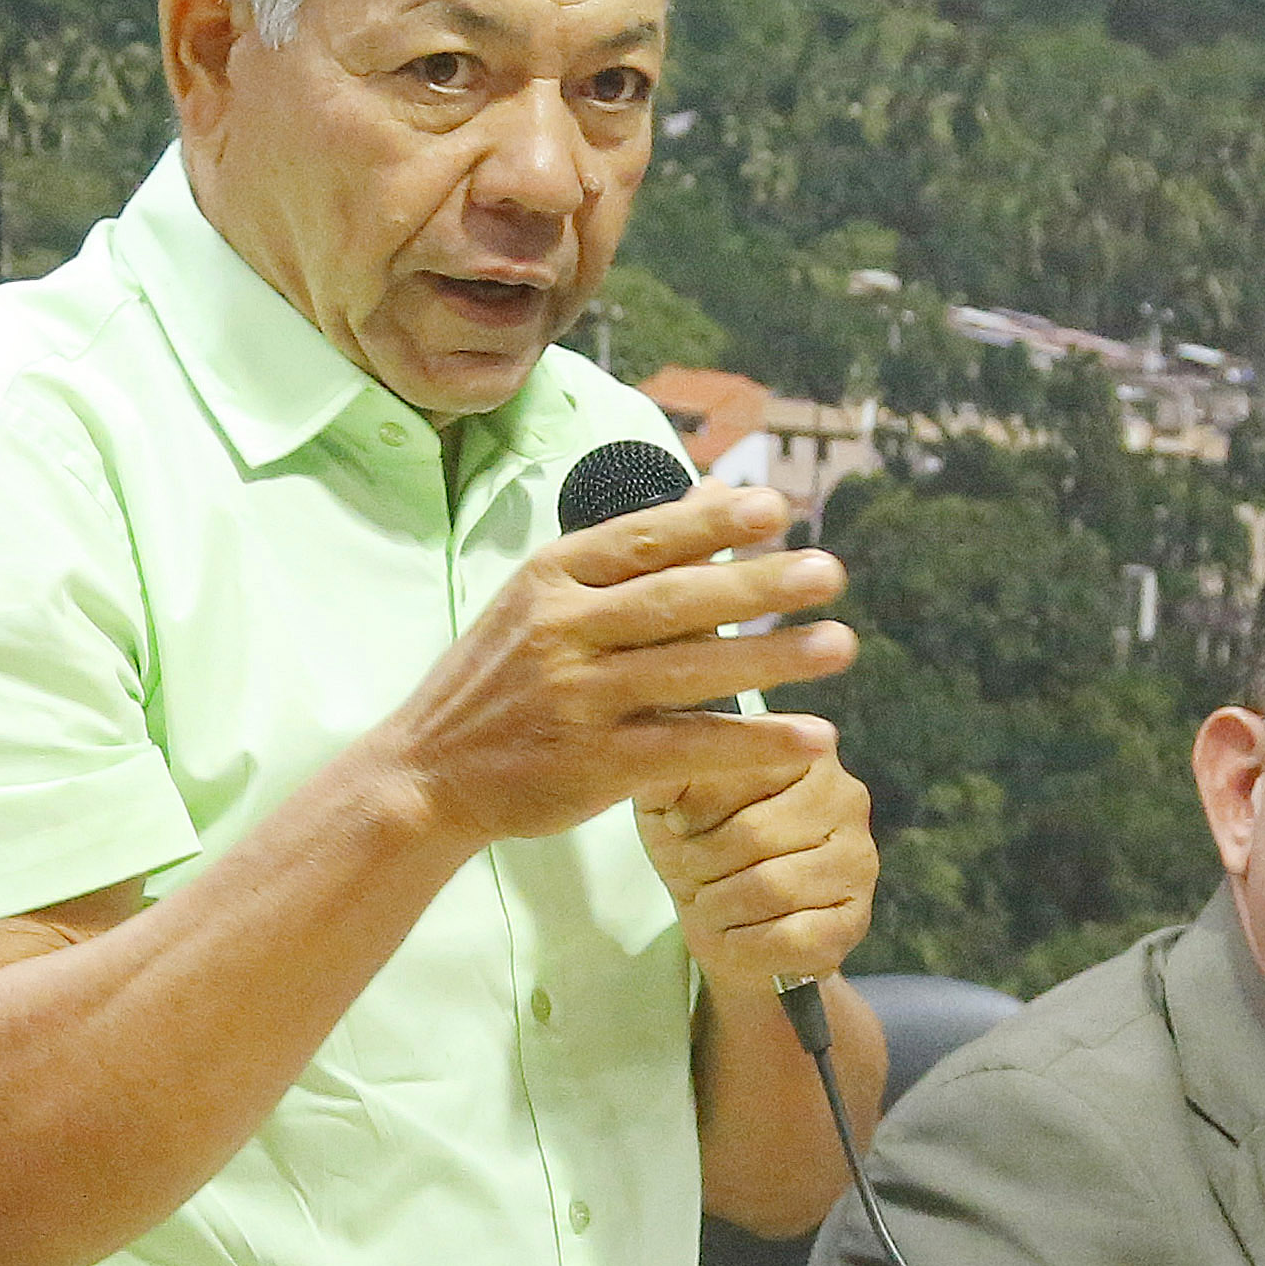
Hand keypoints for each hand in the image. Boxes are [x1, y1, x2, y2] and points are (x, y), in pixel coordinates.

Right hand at [361, 486, 851, 850]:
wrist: (425, 773)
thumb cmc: (499, 679)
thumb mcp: (542, 599)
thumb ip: (624, 556)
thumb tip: (715, 491)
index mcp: (550, 577)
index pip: (643, 540)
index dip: (712, 524)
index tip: (776, 507)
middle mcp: (561, 630)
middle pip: (675, 599)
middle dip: (758, 584)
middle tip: (829, 572)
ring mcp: (576, 697)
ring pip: (689, 671)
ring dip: (772, 658)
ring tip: (840, 644)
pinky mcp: (592, 764)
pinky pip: (689, 748)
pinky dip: (754, 741)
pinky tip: (813, 736)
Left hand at [643, 743, 876, 994]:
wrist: (725, 926)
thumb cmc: (703, 852)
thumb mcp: (670, 802)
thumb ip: (669, 771)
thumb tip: (665, 761)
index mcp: (802, 752)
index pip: (744, 768)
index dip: (696, 806)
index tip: (679, 825)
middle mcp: (844, 797)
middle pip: (755, 834)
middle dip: (704, 861)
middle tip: (693, 872)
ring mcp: (858, 859)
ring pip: (772, 888)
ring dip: (720, 906)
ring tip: (710, 903)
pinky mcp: (854, 919)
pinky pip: (791, 936)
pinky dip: (746, 943)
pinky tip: (737, 934)